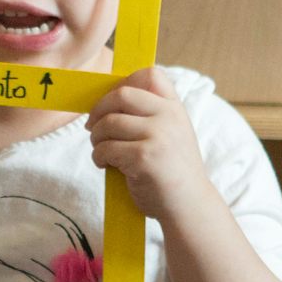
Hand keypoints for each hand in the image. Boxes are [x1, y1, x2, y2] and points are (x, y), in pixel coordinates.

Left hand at [86, 67, 209, 221]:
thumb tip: (106, 103)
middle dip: (99, 110)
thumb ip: (150, 117)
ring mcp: (158, 136)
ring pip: (109, 123)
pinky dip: (98, 157)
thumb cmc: (172, 173)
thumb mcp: (171, 135)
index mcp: (174, 108)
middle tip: (92, 127)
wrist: (189, 206)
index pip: (149, 74)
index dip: (123, 82)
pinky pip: (106, 148)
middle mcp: (168, 117)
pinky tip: (105, 165)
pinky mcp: (144, 157)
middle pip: (121, 95)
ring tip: (101, 151)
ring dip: (96, 138)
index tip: (112, 103)